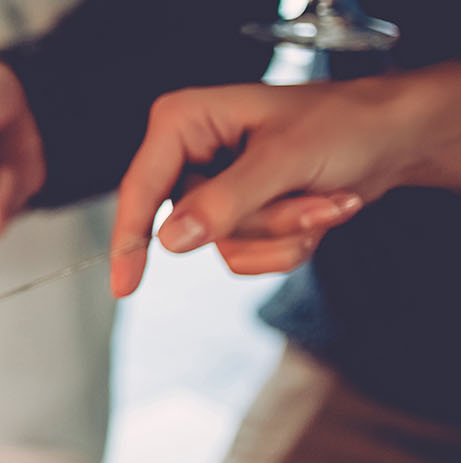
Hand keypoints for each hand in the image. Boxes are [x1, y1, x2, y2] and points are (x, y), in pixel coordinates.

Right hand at [110, 66, 460, 295]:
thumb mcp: (284, 159)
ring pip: (224, 246)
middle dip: (262, 223)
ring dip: (285, 233)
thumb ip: (226, 200)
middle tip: (311, 198)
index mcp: (184, 123)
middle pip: (194, 226)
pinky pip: (246, 256)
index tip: (125, 285)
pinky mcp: (237, 216)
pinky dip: (289, 243)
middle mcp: (190, 156)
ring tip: (325, 199)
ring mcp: (213, 190)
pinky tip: (318, 209)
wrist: (391, 138)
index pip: (141, 187)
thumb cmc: (343, 124)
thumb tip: (173, 239)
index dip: (130, 238)